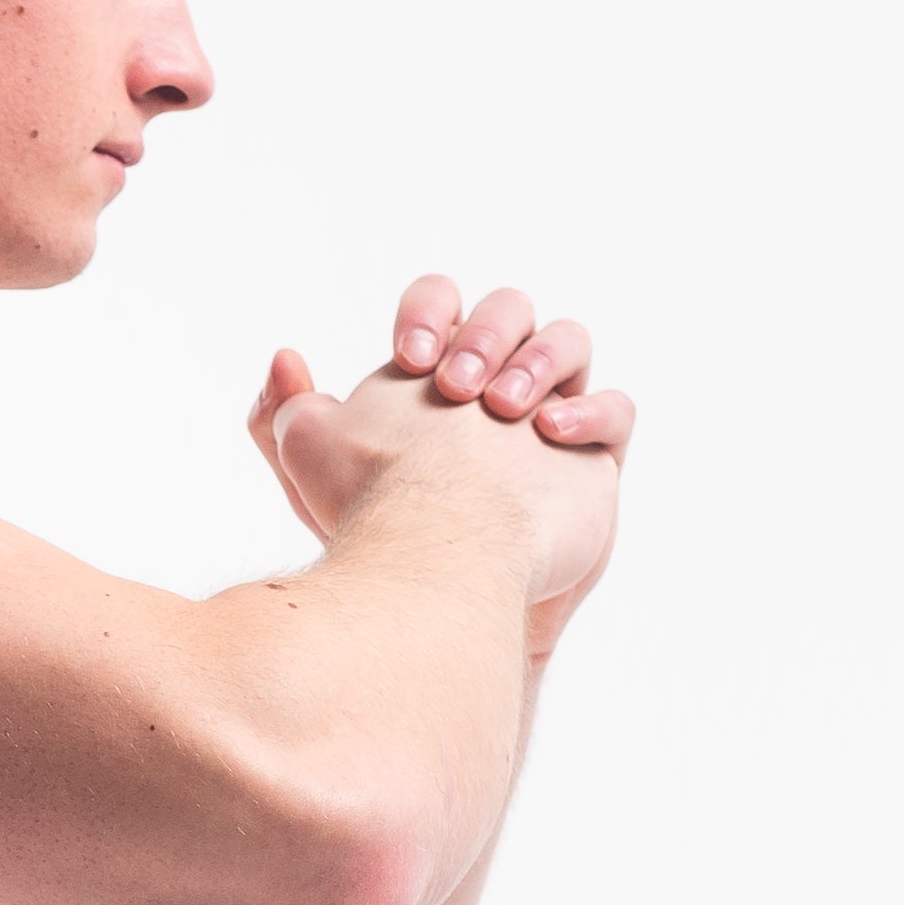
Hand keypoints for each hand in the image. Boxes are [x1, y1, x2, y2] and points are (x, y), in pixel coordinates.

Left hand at [247, 274, 636, 656]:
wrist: (432, 602)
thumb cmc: (373, 532)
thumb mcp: (310, 475)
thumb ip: (286, 417)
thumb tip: (286, 357)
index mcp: (433, 371)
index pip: (441, 302)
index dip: (429, 311)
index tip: (407, 359)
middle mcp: (492, 383)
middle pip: (510, 310)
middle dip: (485, 335)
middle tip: (456, 388)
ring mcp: (546, 419)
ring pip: (569, 342)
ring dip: (539, 360)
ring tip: (503, 408)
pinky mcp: (590, 464)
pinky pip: (617, 412)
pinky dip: (591, 410)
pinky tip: (551, 433)